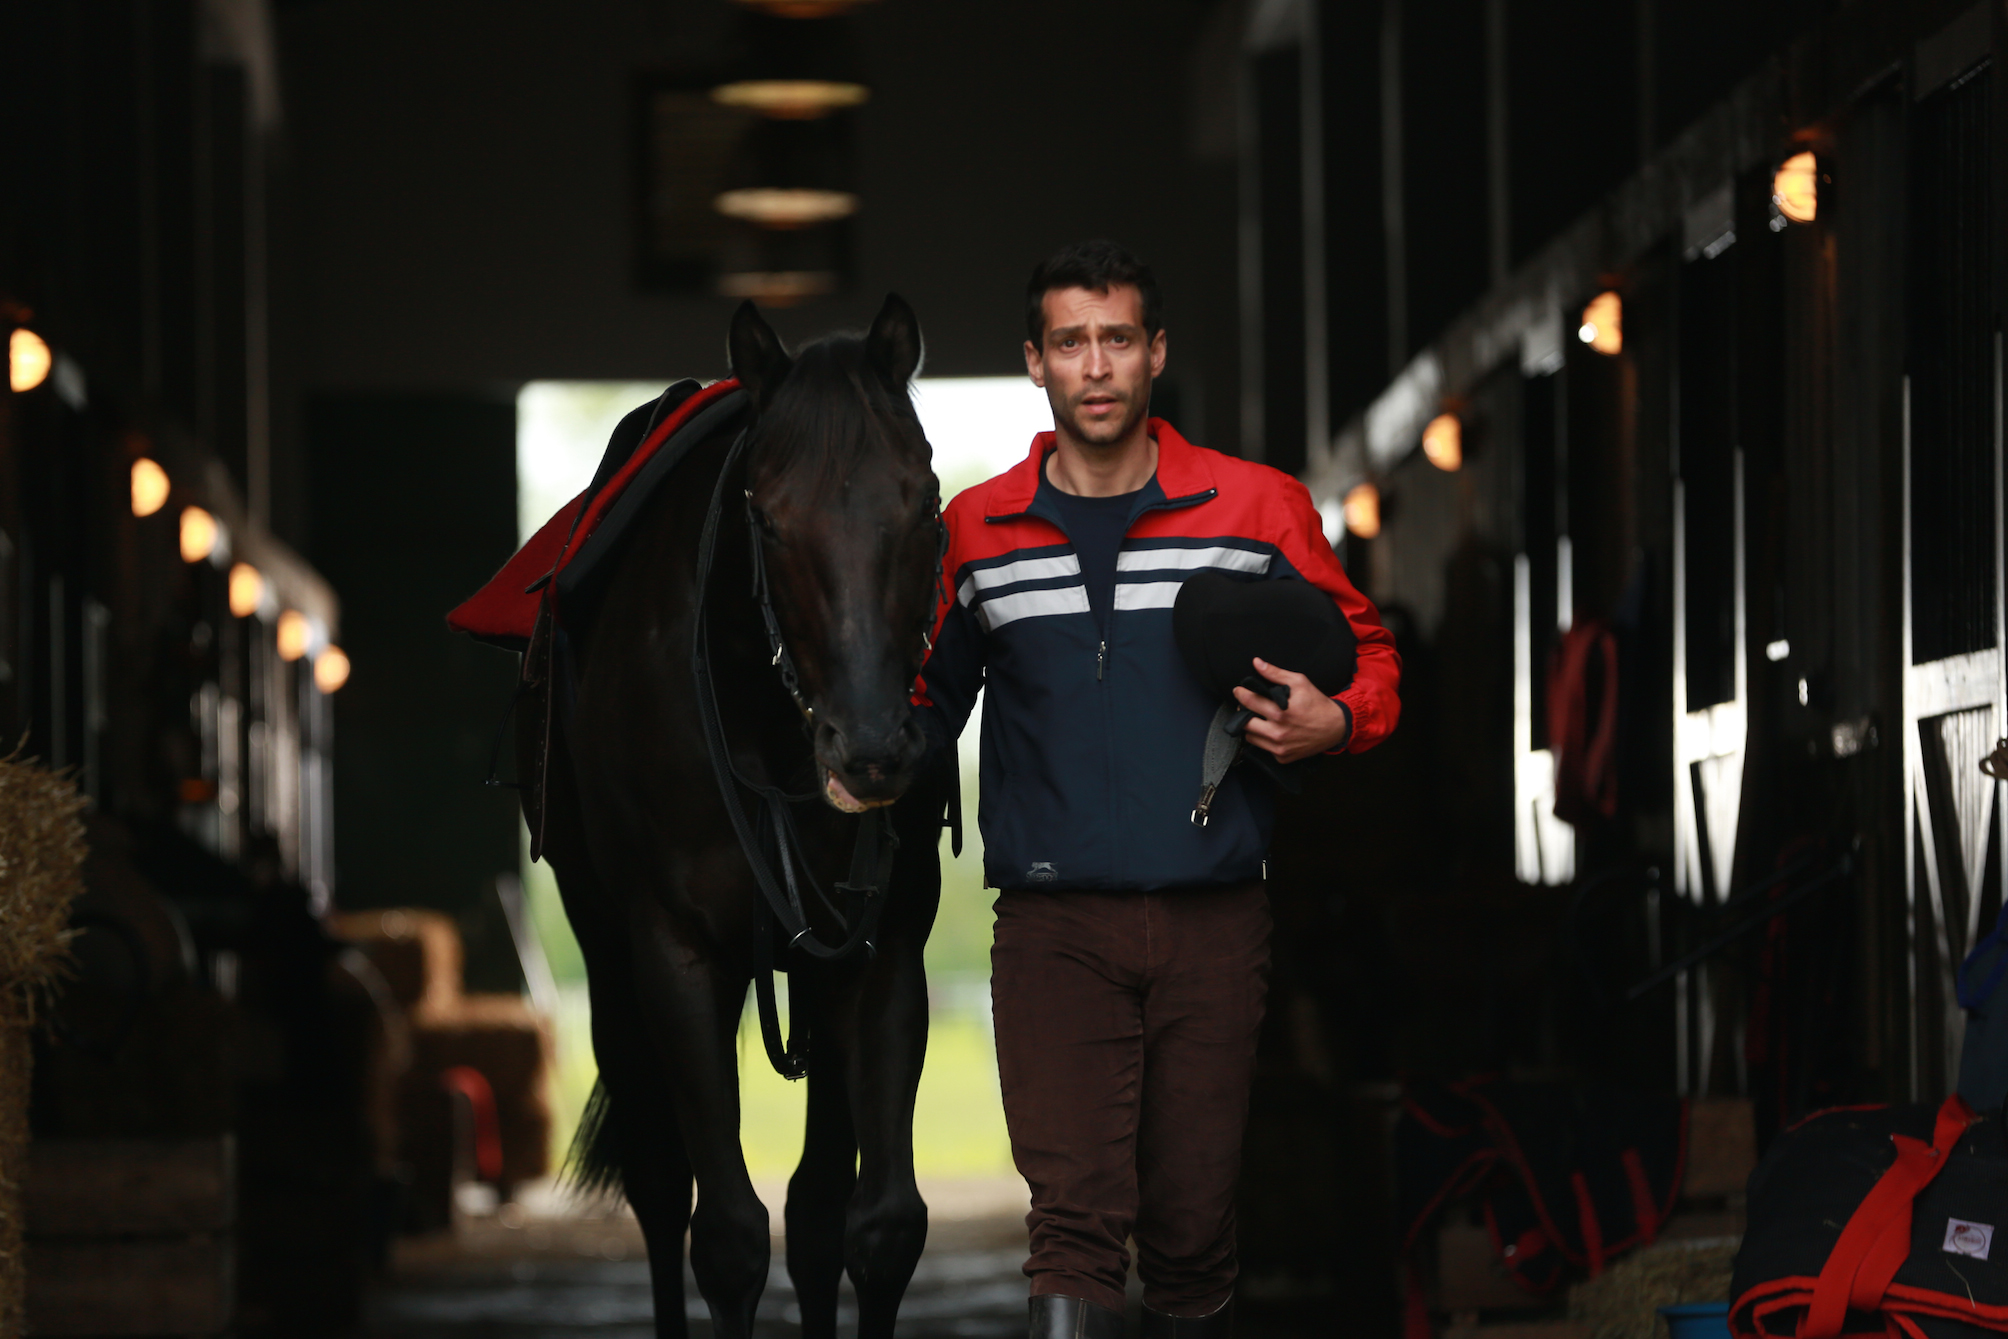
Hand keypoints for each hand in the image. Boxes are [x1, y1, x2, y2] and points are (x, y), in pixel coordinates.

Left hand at [1233, 657, 1350, 763]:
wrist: (1336, 727)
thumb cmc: (1317, 703)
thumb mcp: (1299, 682)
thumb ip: (1275, 673)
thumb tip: (1257, 663)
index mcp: (1281, 712)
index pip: (1250, 702)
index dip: (1241, 694)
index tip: (1238, 690)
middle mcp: (1278, 732)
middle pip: (1245, 723)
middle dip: (1243, 712)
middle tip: (1246, 706)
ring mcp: (1280, 747)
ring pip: (1251, 738)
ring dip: (1251, 727)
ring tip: (1258, 718)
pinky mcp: (1283, 757)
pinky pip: (1264, 749)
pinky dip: (1264, 740)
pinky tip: (1270, 731)